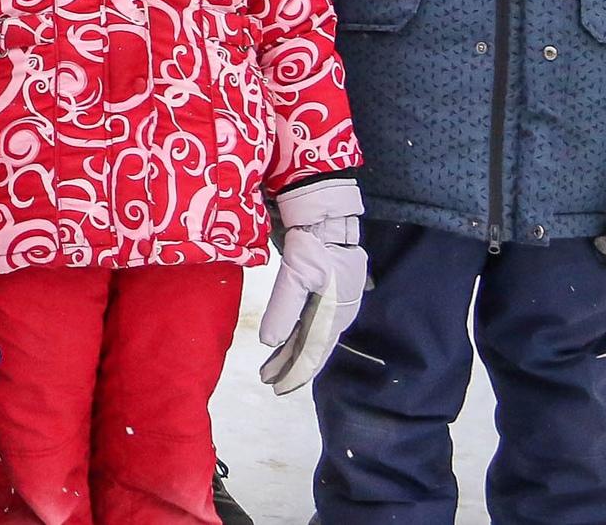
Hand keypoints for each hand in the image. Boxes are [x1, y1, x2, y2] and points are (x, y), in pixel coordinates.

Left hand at [258, 178, 366, 393]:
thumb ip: (283, 308)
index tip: (276, 387)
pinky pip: (310, 324)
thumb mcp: (296, 275)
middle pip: (311, 348)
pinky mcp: (326, 295)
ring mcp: (333, 306)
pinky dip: (296, 336)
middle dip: (290, 366)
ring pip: (310, 338)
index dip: (294, 372)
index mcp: (331, 315)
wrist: (327, 217)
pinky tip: (287, 342)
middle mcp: (336, 316)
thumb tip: (270, 341)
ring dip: (291, 353)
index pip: (311, 352)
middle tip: (269, 382)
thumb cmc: (313, 245)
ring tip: (271, 368)